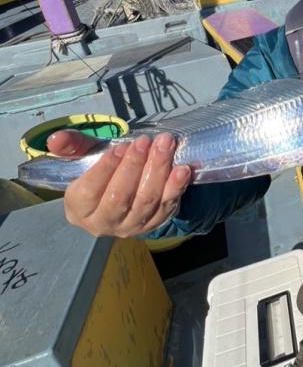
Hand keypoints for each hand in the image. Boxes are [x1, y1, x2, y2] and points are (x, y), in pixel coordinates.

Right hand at [47, 129, 191, 236]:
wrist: (122, 196)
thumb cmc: (100, 174)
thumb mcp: (85, 158)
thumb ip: (72, 147)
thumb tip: (55, 139)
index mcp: (79, 208)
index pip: (91, 190)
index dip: (107, 168)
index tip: (121, 146)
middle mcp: (103, 223)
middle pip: (121, 197)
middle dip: (136, 166)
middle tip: (147, 141)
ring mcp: (131, 227)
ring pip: (146, 201)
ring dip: (158, 171)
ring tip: (165, 146)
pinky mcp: (154, 224)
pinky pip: (167, 207)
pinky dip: (176, 188)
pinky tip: (182, 169)